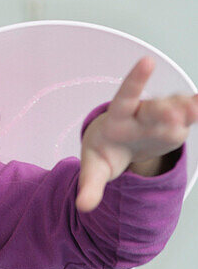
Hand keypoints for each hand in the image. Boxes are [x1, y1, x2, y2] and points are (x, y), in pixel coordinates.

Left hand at [76, 55, 197, 212]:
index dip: (136, 80)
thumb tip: (82, 207)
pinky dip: (197, 107)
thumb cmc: (103, 152)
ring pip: (175, 107)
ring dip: (187, 108)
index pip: (125, 96)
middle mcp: (140, 113)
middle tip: (175, 114)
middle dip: (165, 110)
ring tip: (195, 110)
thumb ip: (90, 186)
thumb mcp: (94, 169)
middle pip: (153, 108)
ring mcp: (160, 115)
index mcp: (117, 118)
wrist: (116, 143)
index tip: (148, 61)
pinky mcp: (175, 122)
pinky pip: (189, 112)